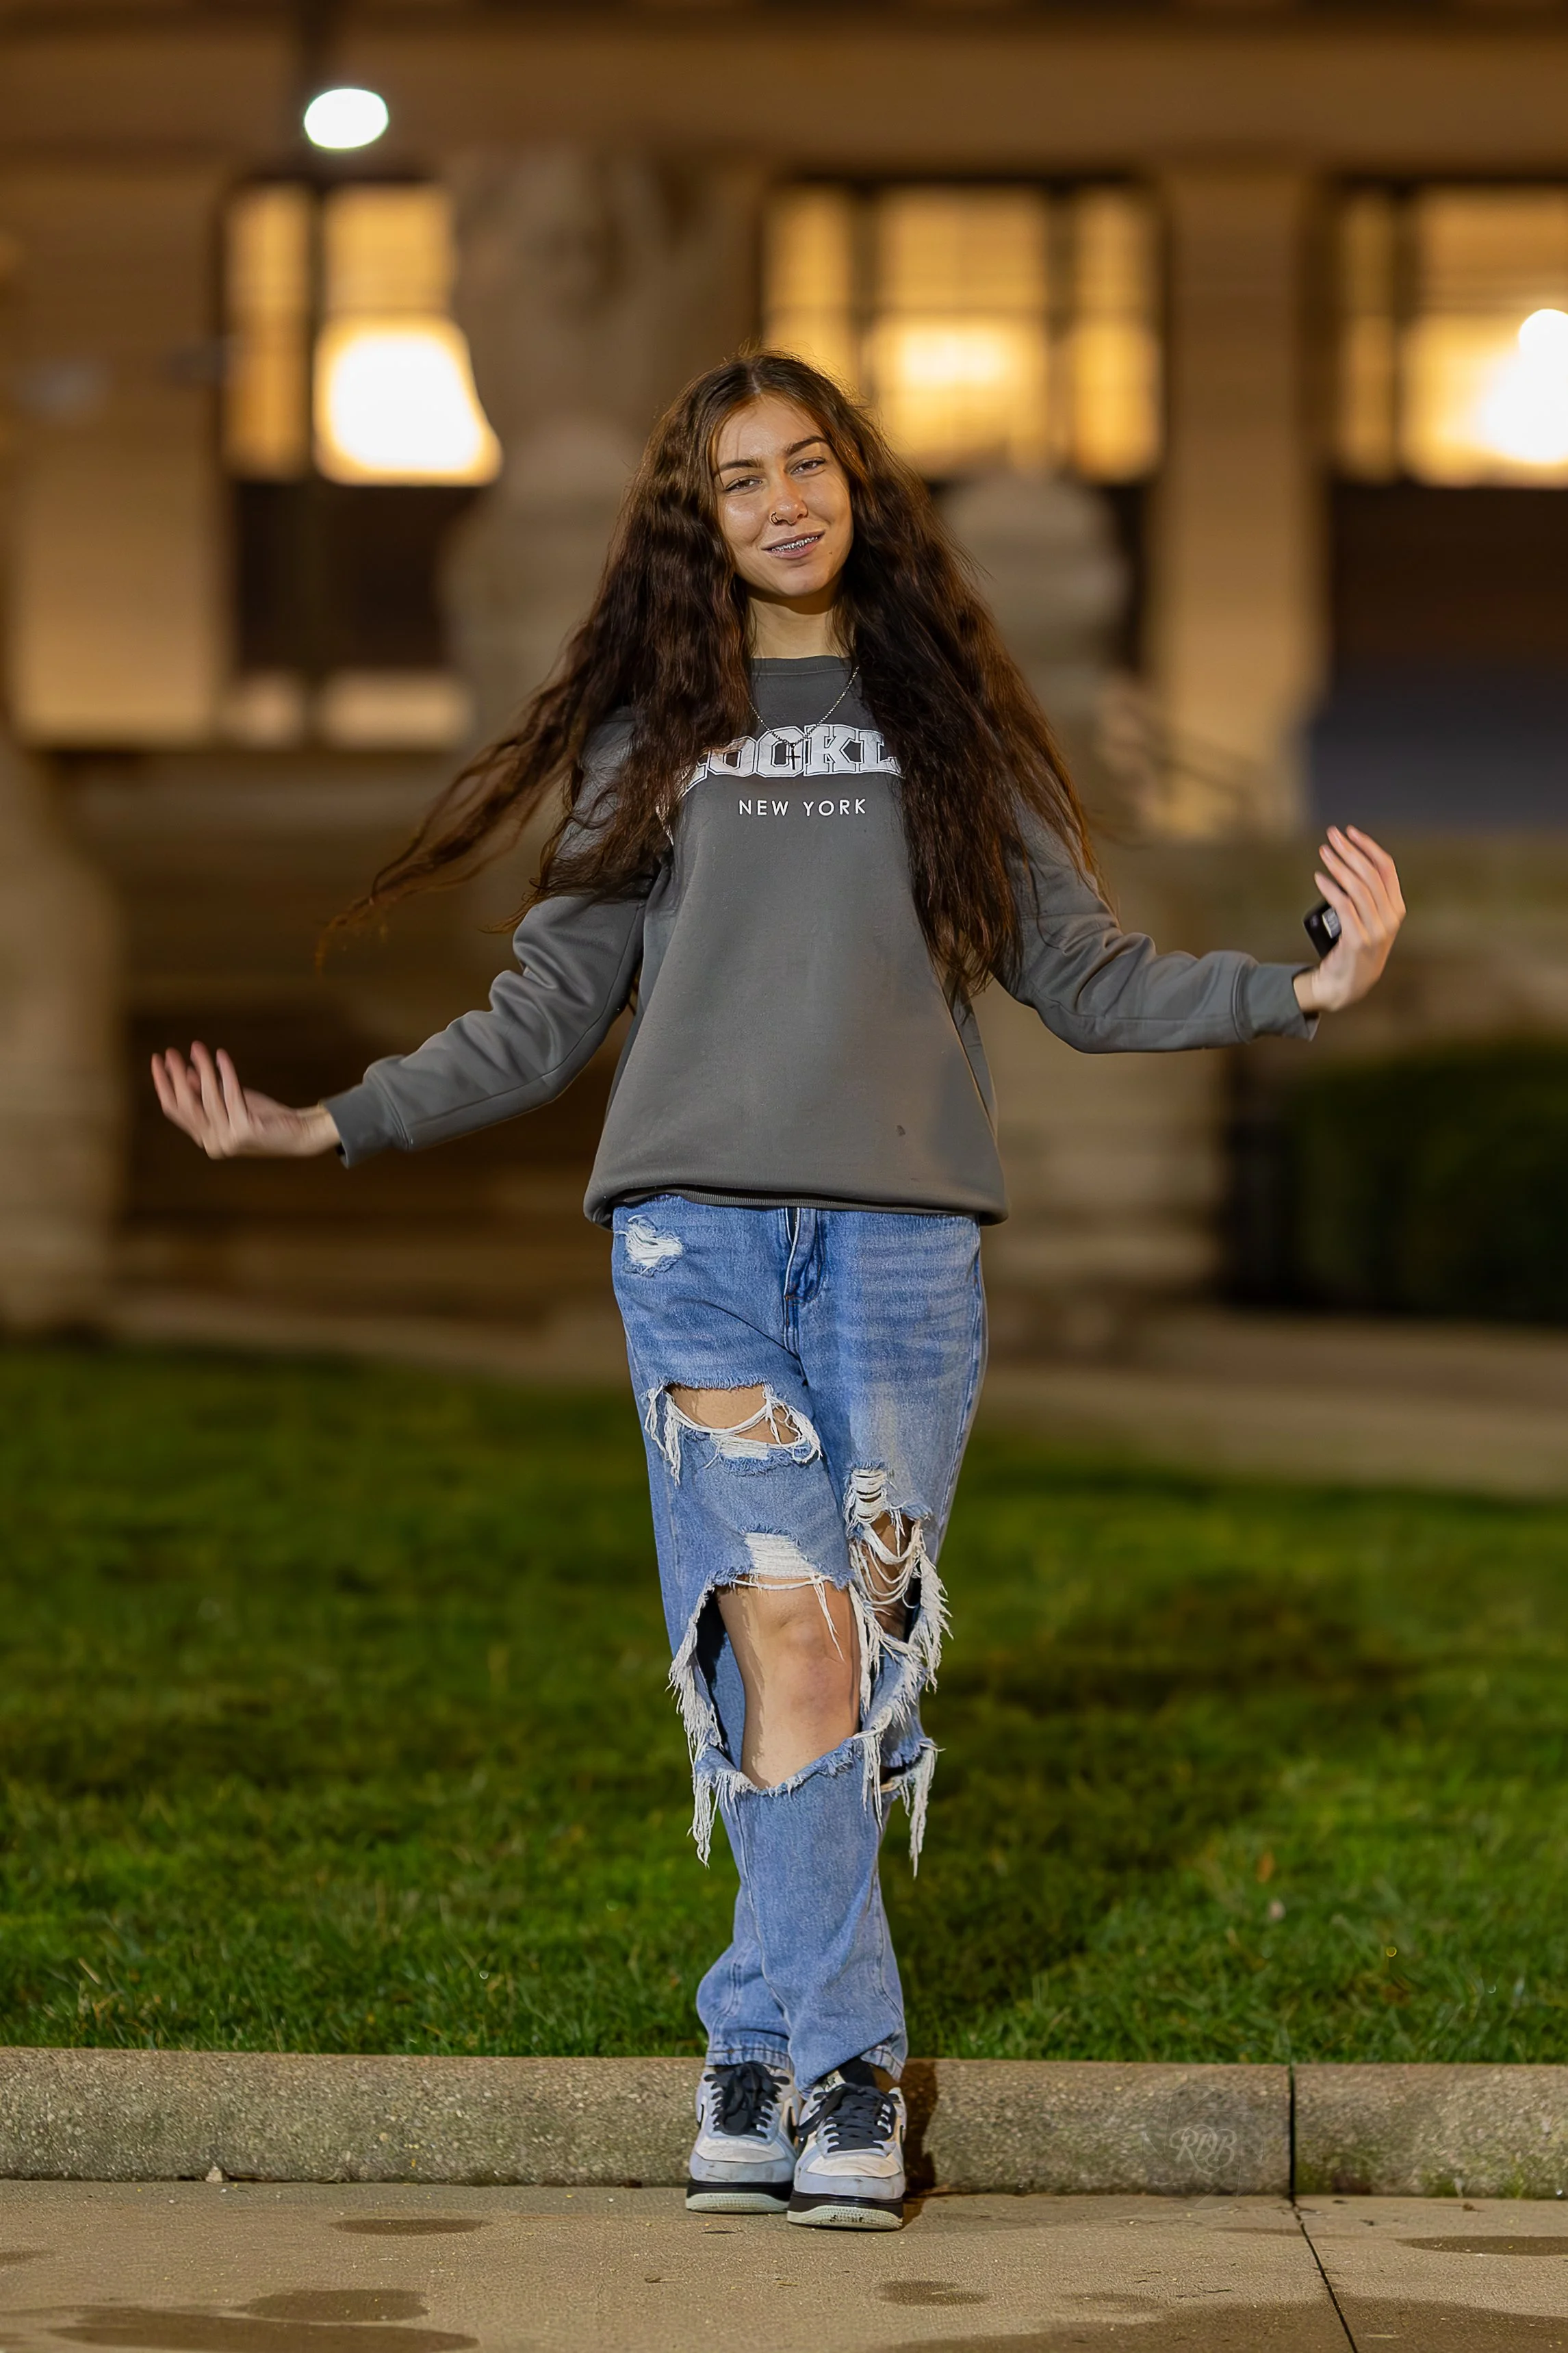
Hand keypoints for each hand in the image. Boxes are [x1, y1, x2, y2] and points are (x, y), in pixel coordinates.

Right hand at [151, 1042, 339, 1159]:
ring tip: (197, 1048)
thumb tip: (185, 1072)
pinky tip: (221, 1056)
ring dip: (202, 1069)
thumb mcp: (230, 1103)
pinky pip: (231, 1094)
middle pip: (186, 1104)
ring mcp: (228, 1139)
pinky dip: (226, 1073)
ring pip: (208, 1097)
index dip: (164, 1084)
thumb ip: (207, 1092)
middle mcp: (213, 1143)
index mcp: (205, 1139)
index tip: (157, 1061)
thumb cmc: (263, 1117)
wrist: (298, 1134)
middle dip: (175, 1076)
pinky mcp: (246, 1130)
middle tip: (170, 1052)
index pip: (175, 1110)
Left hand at [1293, 827, 1405, 1014]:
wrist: (1346, 987)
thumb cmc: (1354, 949)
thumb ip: (1368, 897)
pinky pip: (1343, 907)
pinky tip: (1319, 877)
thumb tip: (1351, 862)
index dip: (1368, 847)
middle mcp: (1389, 919)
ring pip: (1357, 888)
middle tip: (1332, 836)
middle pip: (1370, 874)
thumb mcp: (1369, 921)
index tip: (1351, 832)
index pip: (1387, 869)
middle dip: (1350, 851)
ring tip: (1324, 852)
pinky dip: (1330, 889)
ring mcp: (1375, 931)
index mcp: (1396, 910)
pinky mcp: (1357, 941)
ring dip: (1339, 865)